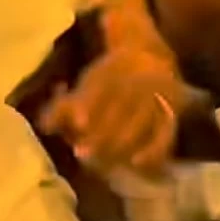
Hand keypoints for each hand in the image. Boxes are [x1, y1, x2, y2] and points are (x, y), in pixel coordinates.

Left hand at [38, 47, 195, 176]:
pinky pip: (166, 134)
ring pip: (142, 121)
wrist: (149, 55)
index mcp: (117, 67)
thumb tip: (46, 127)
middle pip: (122, 106)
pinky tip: (136, 165)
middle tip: (82, 154)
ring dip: (120, 145)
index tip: (77, 123)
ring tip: (100, 165)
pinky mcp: (174, 112)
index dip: (89, 103)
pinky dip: (154, 150)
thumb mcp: (87, 82)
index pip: (103, 85)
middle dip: (102, 133)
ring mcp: (160, 96)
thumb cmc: (110, 78)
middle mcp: (141, 78)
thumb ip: (64, 106)